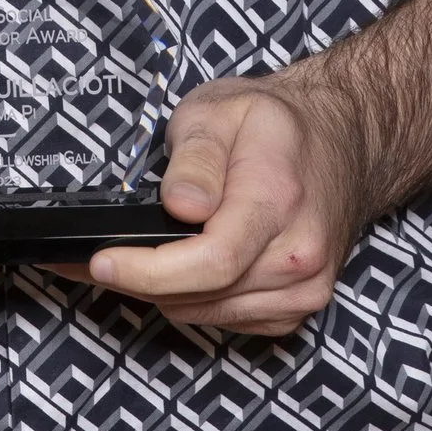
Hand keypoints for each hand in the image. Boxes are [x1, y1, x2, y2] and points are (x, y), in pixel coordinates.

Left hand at [78, 61, 373, 336]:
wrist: (341, 141)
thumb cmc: (275, 125)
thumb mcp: (220, 111)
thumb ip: (195, 158)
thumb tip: (180, 205)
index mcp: (278, 201)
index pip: (210, 261)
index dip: (147, 271)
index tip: (102, 261)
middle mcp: (299, 256)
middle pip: (202, 294)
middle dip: (139, 279)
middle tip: (90, 258)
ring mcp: (304, 288)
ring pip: (207, 312)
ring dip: (164, 292)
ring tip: (133, 258)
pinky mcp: (298, 308)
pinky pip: (227, 320)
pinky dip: (195, 300)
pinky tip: (182, 268)